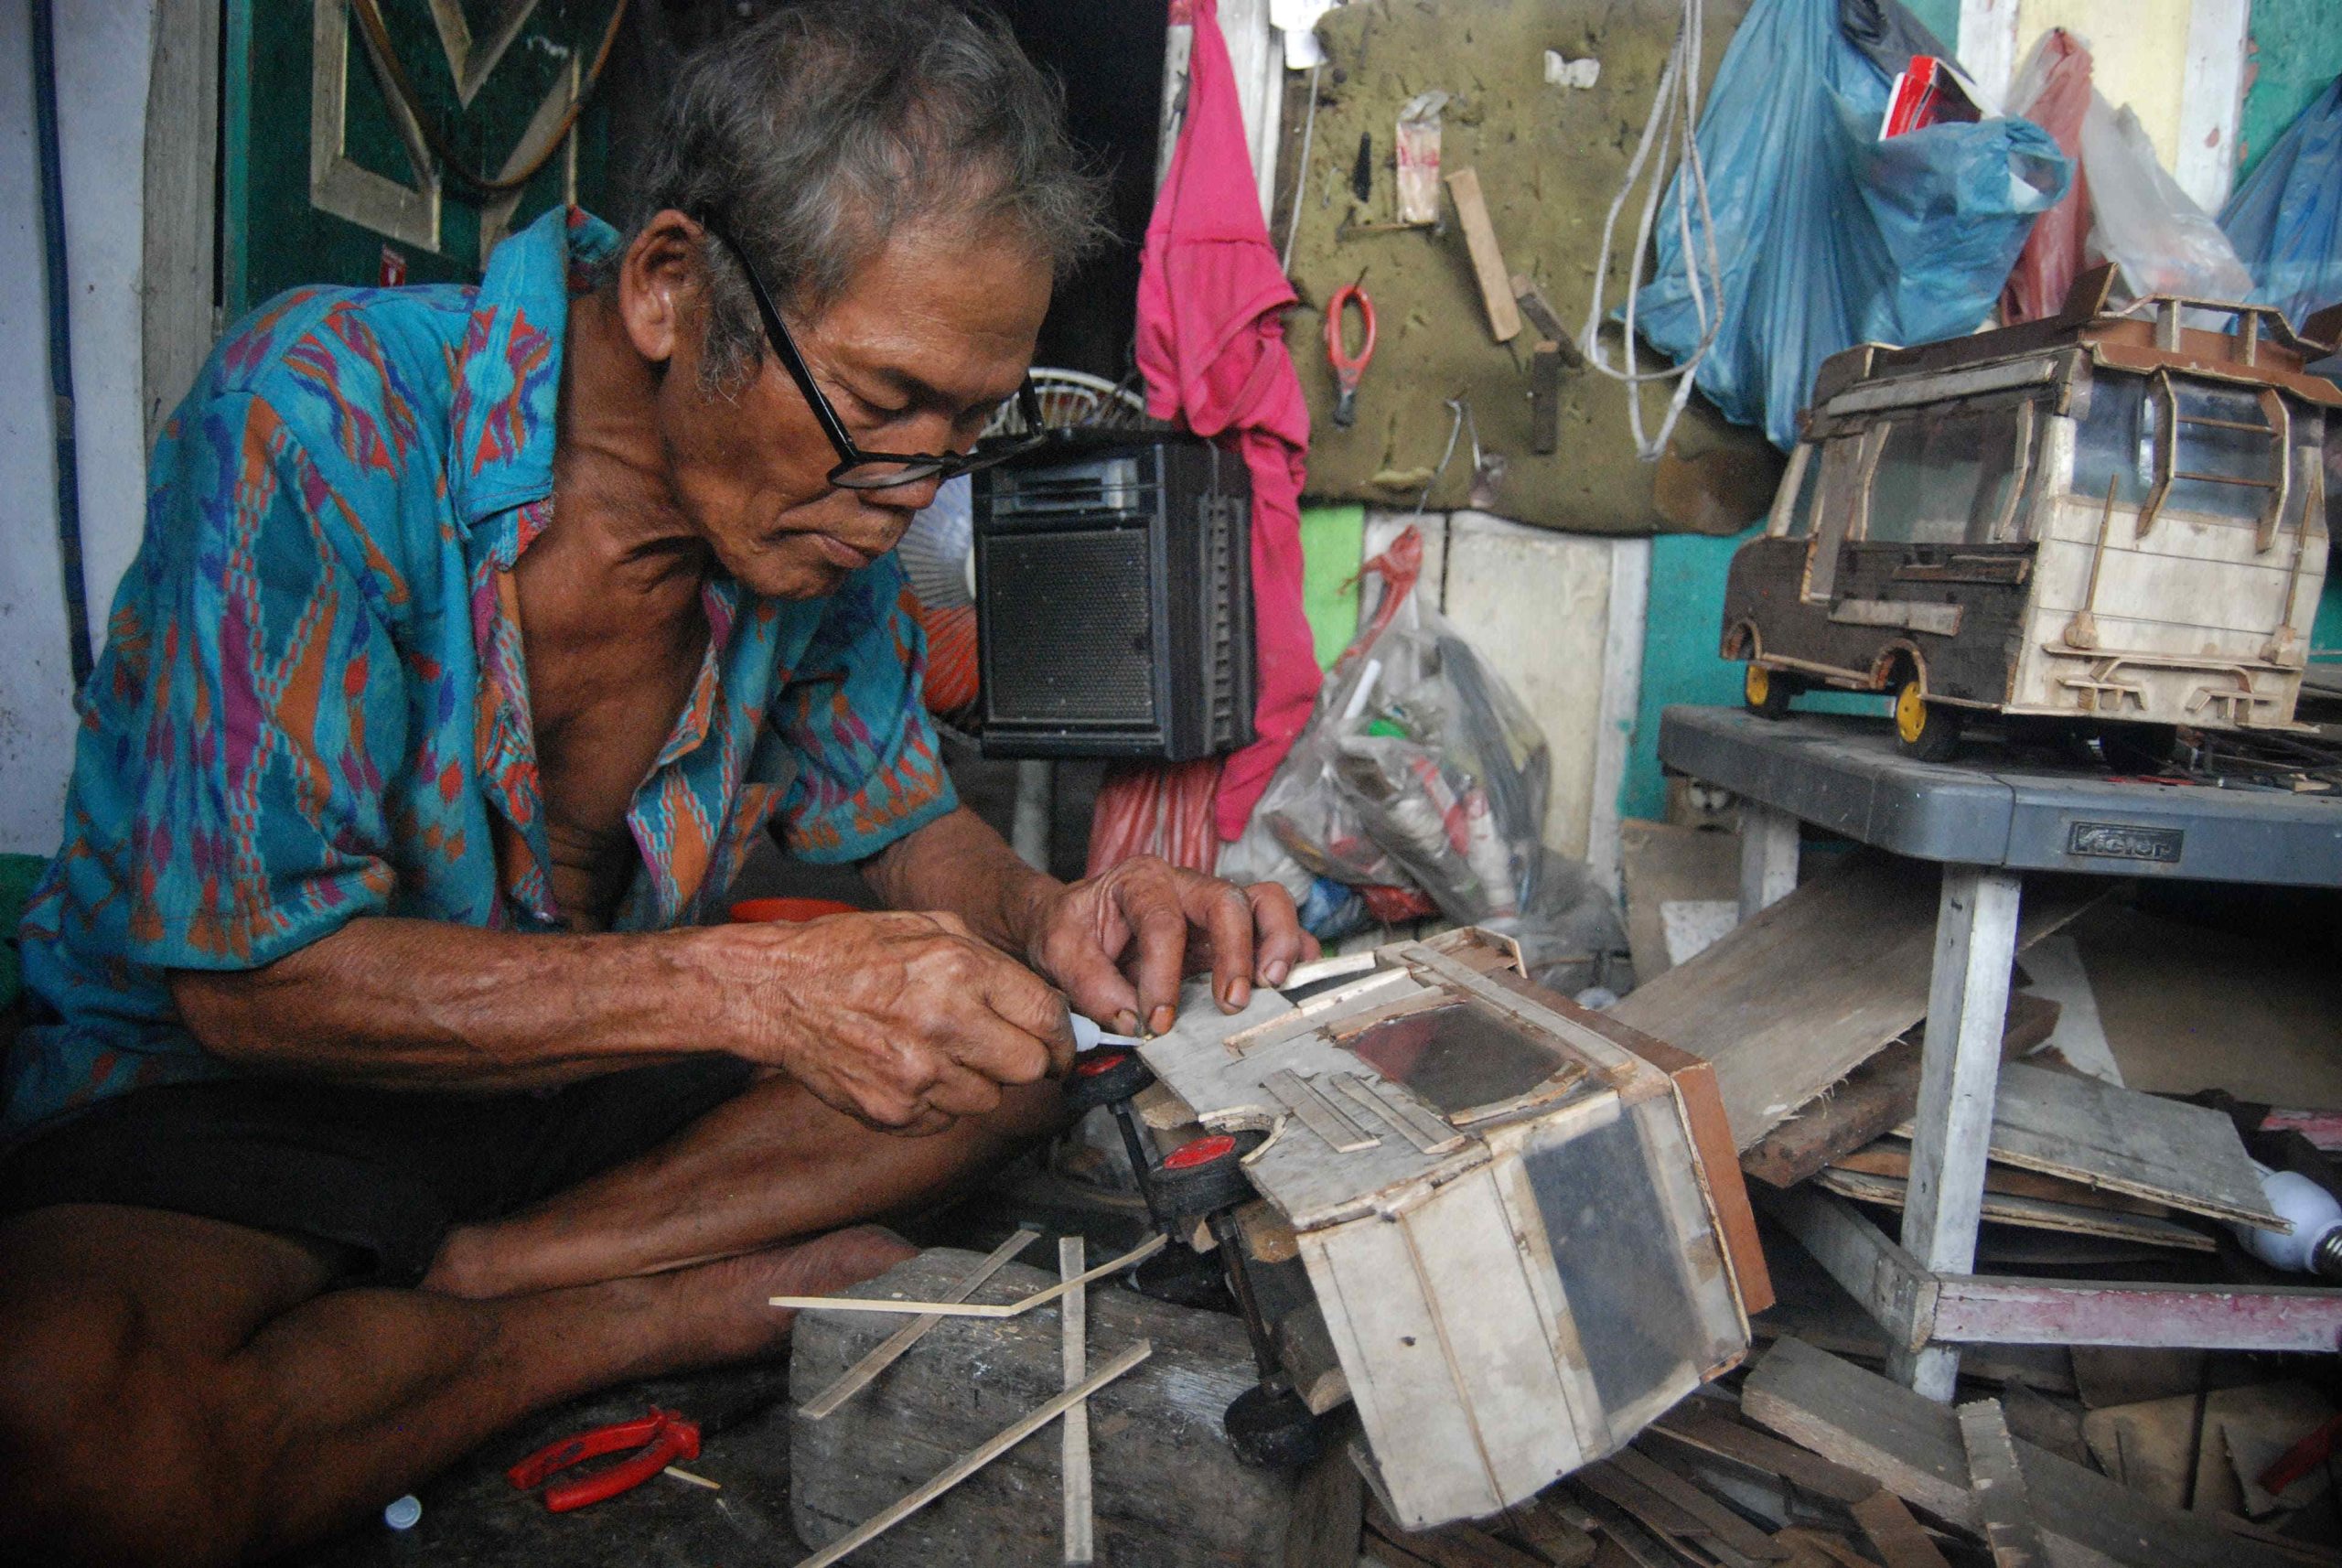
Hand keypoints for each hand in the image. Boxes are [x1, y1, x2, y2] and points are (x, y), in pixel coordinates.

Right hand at [707, 911, 1076, 1135]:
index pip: (1046, 1018)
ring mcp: (919, 1075)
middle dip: (1024, 1059)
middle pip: (1029, 1068)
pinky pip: (945, 1119)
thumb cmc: (849, 952)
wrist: (777, 992)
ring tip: (941, 1051)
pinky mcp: (895, 1112)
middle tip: (1003, 1046)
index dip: (1063, 1036)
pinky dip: (938, 1101)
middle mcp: (945, 1025)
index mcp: (960, 970)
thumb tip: (1042, 1002)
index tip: (1061, 1044)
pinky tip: (911, 1068)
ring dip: (978, 1081)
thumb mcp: (928, 925)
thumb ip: (990, 961)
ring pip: (989, 1100)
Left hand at [1022, 857, 1317, 1037]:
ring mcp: (1214, 905)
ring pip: (1266, 900)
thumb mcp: (1060, 951)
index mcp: (1139, 882)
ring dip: (1277, 942)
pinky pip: (1275, 926)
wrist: (1074, 924)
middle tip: (1231, 1002)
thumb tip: (1132, 1020)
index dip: (1163, 975)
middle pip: (1227, 900)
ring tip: (1272, 985)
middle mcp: (1184, 885)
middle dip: (1235, 952)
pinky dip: (1292, 950)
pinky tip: (1293, 979)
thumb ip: (1090, 985)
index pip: (1162, 922)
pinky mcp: (1234, 929)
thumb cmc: (1072, 932)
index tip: (1158, 1021)